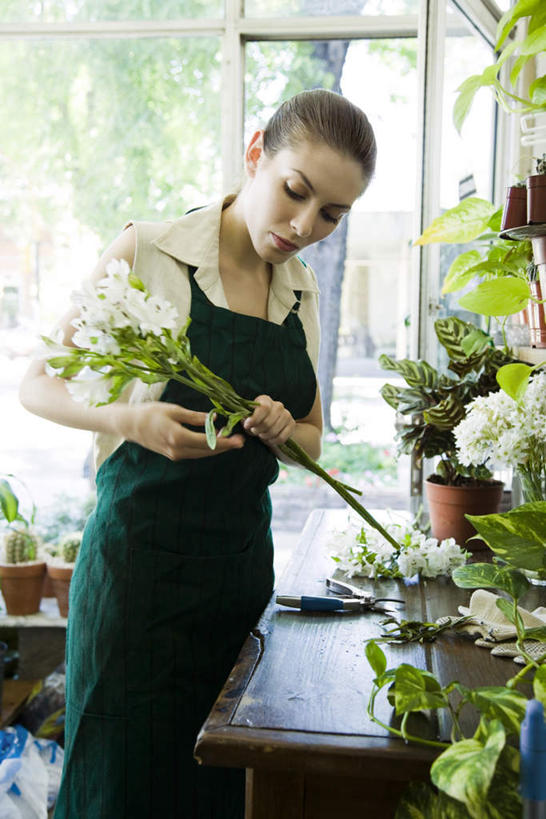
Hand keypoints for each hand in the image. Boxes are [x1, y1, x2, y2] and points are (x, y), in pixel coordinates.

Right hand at [119, 402, 244, 460]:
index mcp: (179, 438)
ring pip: (202, 454)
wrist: (129, 425)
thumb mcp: (174, 410)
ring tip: (231, 439)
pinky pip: (195, 453)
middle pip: (208, 451)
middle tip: (241, 440)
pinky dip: (206, 448)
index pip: (209, 442)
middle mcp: (178, 450)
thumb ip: (195, 417)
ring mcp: (175, 455)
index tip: (239, 439)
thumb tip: (214, 419)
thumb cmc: (150, 413)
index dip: (226, 442)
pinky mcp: (173, 455)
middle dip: (226, 446)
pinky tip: (214, 440)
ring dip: (217, 448)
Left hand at [243, 395, 295, 447]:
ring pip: (274, 430)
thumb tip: (247, 424)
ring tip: (261, 435)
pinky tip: (269, 439)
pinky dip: (273, 441)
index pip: (264, 408)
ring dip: (265, 436)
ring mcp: (287, 414)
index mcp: (265, 400)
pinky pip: (282, 437)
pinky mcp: (292, 424)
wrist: (268, 426)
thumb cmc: (255, 421)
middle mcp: (278, 405)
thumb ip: (245, 419)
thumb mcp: (247, 418)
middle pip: (268, 422)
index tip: (247, 426)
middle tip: (254, 431)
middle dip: (258, 430)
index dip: (255, 419)